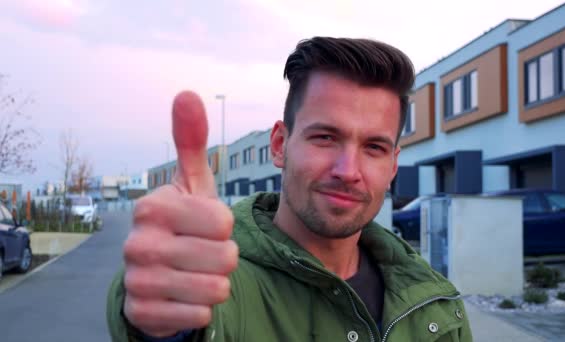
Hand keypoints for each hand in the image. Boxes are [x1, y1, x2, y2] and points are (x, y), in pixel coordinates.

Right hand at [123, 91, 237, 337]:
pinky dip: (200, 307)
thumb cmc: (183, 222)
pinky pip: (202, 315)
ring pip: (217, 288)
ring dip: (214, 283)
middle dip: (223, 258)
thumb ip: (191, 141)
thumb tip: (187, 93)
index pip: (224, 222)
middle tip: (200, 252)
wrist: (154, 273)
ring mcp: (137, 280)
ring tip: (193, 272)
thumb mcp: (190, 184)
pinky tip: (182, 295)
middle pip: (225, 258)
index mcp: (152, 206)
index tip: (203, 225)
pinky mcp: (142, 312)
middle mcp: (137, 243)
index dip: (223, 227)